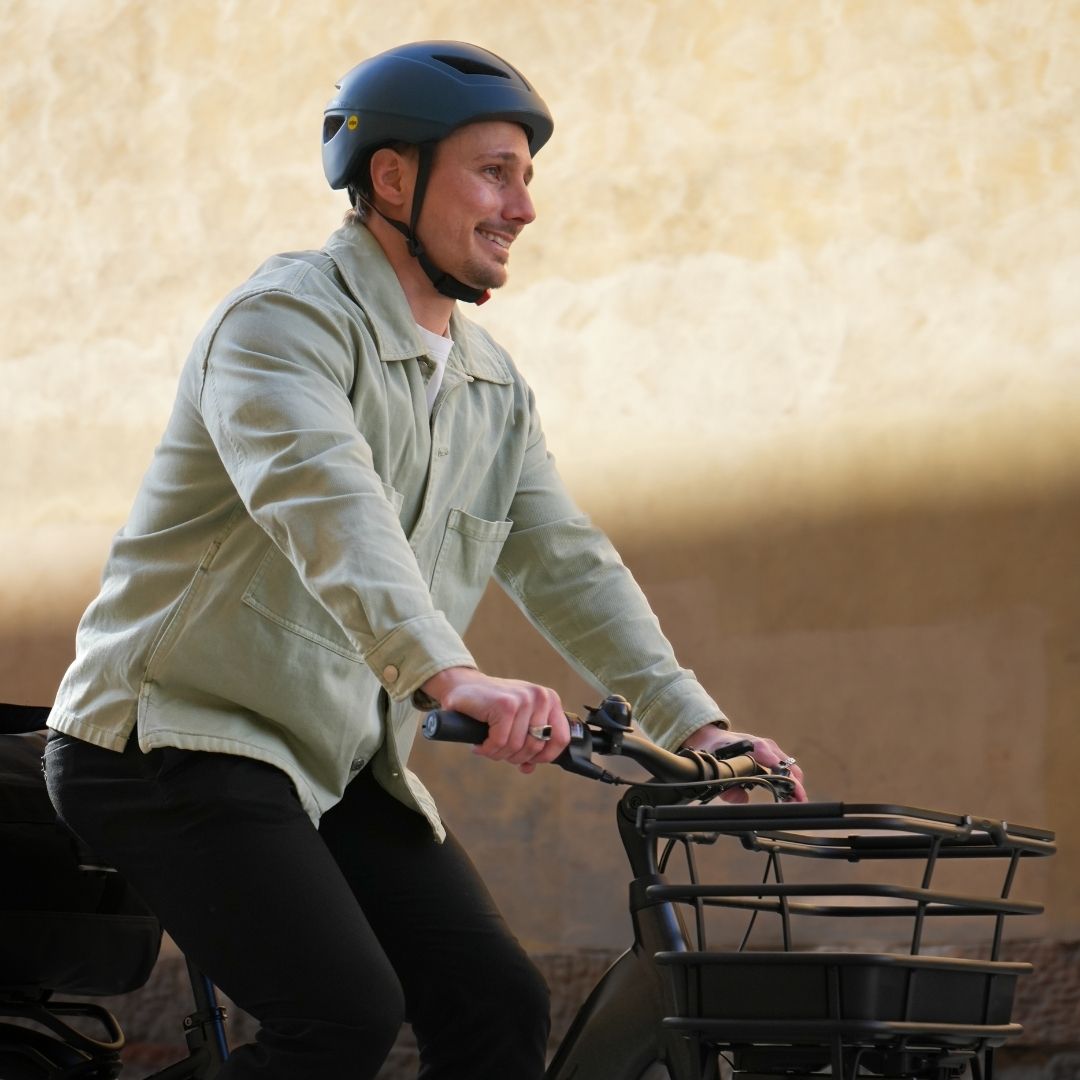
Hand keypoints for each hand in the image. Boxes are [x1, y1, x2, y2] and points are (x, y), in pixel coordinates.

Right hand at [421, 668, 571, 772]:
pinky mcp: (505, 705)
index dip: (544, 757)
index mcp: (550, 700)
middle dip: (514, 757)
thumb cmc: (492, 706)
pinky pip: (500, 742)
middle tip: (499, 752)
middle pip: (535, 747)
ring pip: (516, 747)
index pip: (561, 738)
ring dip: (498, 754)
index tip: (526, 760)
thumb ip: (529, 742)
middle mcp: (541, 697)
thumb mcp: (518, 721)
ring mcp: (524, 699)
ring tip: (487, 746)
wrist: (463, 687)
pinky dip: (487, 749)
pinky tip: (480, 745)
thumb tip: (529, 768)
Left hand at [679, 724, 807, 802]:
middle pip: (791, 768)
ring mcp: (771, 748)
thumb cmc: (714, 750)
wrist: (712, 737)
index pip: (779, 766)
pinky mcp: (771, 752)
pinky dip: (789, 780)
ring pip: (791, 768)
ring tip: (792, 803)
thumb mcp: (716, 767)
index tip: (797, 797)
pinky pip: (786, 767)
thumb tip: (743, 800)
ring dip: (794, 785)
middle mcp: (767, 746)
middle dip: (797, 788)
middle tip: (797, 806)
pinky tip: (786, 794)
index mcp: (756, 748)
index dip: (790, 783)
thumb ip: (727, 788)